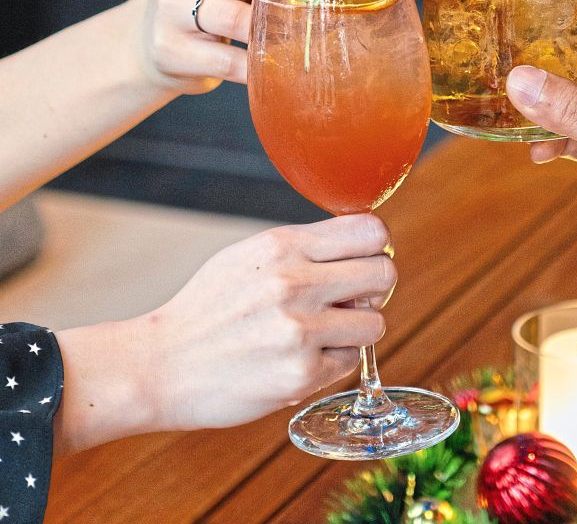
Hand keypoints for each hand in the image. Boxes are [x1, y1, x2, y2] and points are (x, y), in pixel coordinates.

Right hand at [55, 214, 395, 451]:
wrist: (161, 364)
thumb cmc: (208, 308)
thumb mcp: (250, 256)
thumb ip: (304, 247)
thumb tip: (364, 243)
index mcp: (282, 246)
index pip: (369, 230)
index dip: (375, 245)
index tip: (365, 257)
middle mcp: (295, 283)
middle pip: (383, 273)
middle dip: (374, 286)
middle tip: (353, 297)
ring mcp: (299, 331)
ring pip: (375, 322)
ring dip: (357, 328)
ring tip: (324, 330)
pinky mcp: (300, 376)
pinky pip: (350, 362)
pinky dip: (333, 361)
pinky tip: (302, 357)